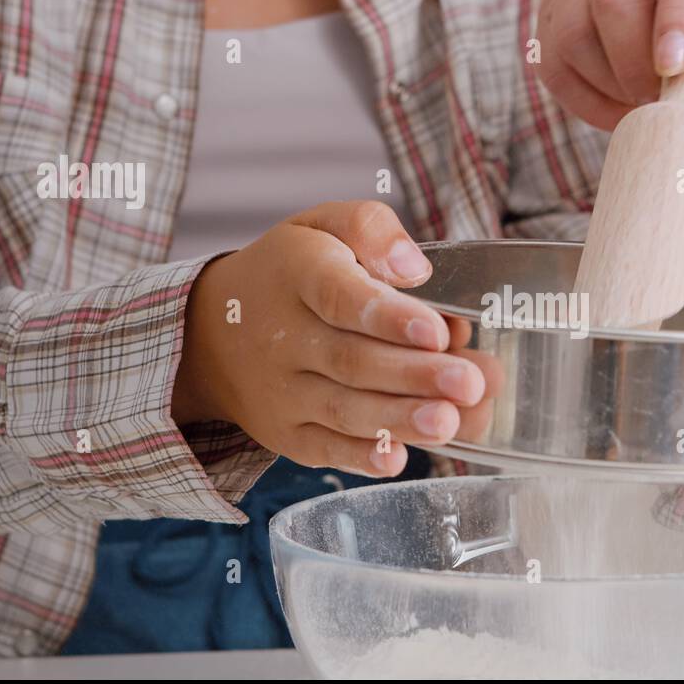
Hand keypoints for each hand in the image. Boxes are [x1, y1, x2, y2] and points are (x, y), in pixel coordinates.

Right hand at [172, 201, 486, 476]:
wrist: (213, 330)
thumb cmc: (292, 272)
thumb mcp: (323, 225)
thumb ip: (371, 228)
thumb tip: (414, 268)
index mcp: (299, 273)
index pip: (341, 296)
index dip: (390, 317)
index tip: (438, 331)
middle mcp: (284, 336)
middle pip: (351, 359)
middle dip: (415, 375)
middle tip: (469, 383)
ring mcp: (282, 390)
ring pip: (343, 409)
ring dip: (399, 419)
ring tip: (449, 421)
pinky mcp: (286, 432)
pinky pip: (322, 447)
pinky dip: (360, 457)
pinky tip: (399, 458)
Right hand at [536, 0, 683, 130]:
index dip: (679, 14)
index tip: (676, 67)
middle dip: (638, 66)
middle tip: (666, 99)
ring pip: (576, 34)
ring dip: (613, 85)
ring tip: (647, 101)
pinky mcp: (553, 23)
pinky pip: (555, 67)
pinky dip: (588, 103)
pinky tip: (621, 107)